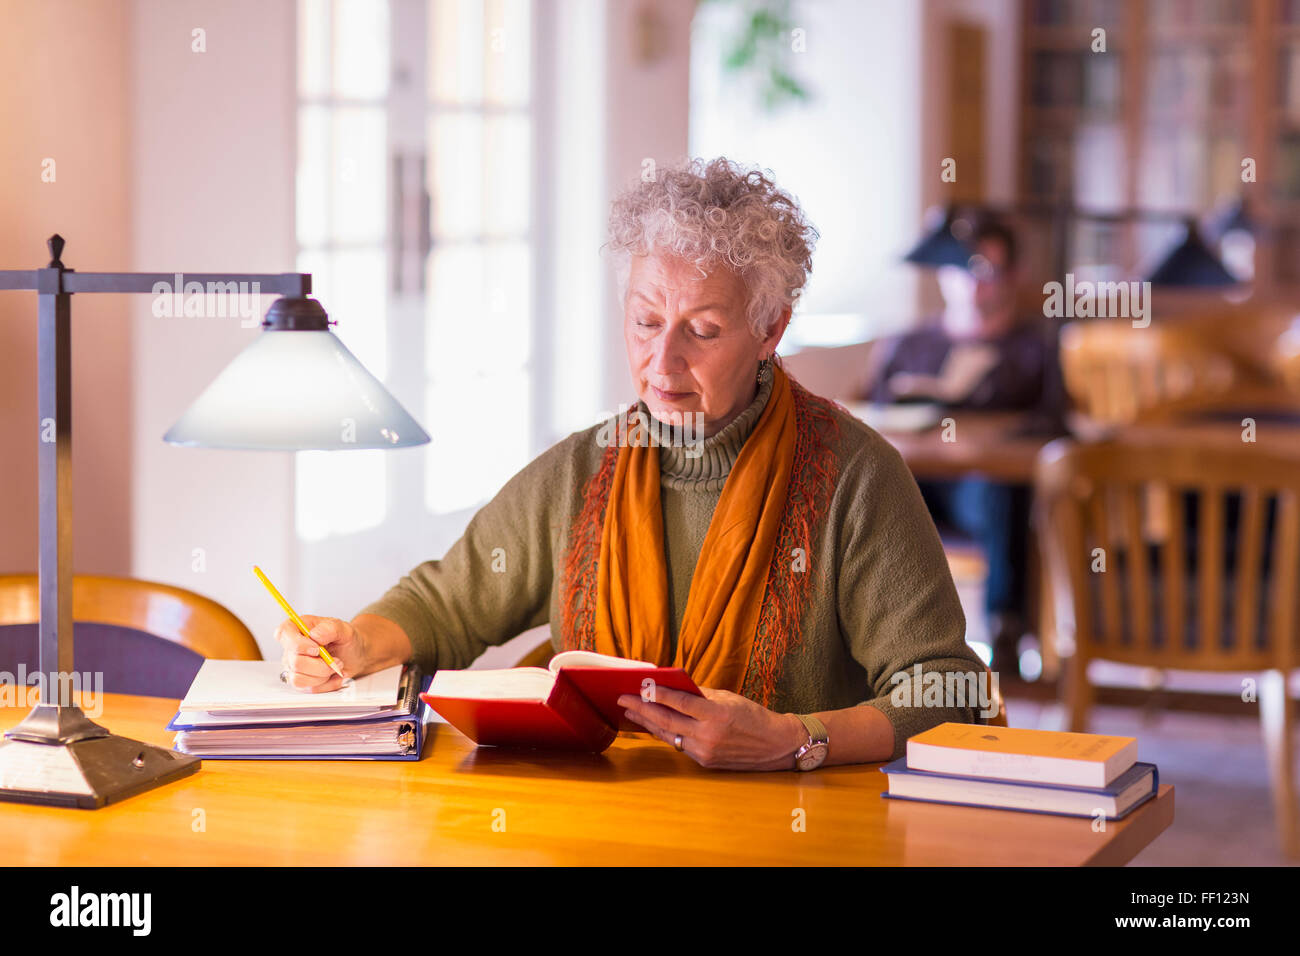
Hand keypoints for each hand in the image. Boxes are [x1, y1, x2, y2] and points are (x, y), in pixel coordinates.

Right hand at [274, 615, 368, 693]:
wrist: (354, 655)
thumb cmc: (344, 639)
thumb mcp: (344, 628)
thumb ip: (330, 628)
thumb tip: (315, 635)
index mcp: (297, 627)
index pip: (283, 632)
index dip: (298, 644)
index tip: (316, 649)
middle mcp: (291, 647)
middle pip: (295, 662)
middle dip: (320, 665)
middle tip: (335, 660)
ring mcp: (293, 665)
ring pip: (299, 679)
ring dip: (323, 675)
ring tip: (335, 667)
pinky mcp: (301, 681)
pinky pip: (309, 688)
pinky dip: (326, 684)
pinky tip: (334, 676)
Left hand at [616, 686, 807, 770]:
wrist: (776, 745)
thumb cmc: (753, 716)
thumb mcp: (729, 698)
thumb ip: (700, 695)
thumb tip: (671, 687)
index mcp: (717, 714)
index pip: (680, 702)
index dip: (657, 693)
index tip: (639, 685)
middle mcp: (709, 735)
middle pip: (667, 720)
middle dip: (642, 708)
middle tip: (623, 699)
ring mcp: (705, 751)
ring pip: (668, 735)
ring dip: (647, 723)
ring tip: (631, 711)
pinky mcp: (704, 762)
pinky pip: (679, 745)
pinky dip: (664, 733)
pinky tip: (653, 725)